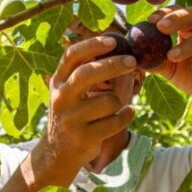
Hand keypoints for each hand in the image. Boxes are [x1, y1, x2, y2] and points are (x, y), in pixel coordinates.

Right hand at [44, 36, 137, 168]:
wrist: (59, 151)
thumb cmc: (73, 114)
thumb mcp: (71, 92)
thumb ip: (88, 72)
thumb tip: (123, 53)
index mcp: (58, 81)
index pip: (72, 56)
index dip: (92, 45)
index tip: (113, 40)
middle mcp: (61, 98)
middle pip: (87, 73)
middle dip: (113, 64)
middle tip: (132, 61)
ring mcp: (71, 119)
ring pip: (109, 101)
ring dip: (120, 101)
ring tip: (119, 105)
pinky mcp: (83, 137)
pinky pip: (115, 121)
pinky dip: (127, 115)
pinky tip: (129, 112)